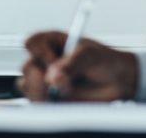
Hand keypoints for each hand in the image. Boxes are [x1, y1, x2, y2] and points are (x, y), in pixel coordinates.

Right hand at [19, 30, 138, 101]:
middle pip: (27, 67)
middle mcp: (43, 60)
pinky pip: (37, 102)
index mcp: (49, 42)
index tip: (55, 61)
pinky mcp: (48, 97)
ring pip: (27, 86)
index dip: (40, 53)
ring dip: (45, 92)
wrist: (118, 81)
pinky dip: (48, 104)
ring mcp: (44, 79)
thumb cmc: (103, 61)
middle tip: (63, 83)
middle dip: (43, 77)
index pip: (31, 43)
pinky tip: (65, 101)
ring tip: (68, 91)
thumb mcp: (89, 56)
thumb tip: (53, 79)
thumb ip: (70, 65)